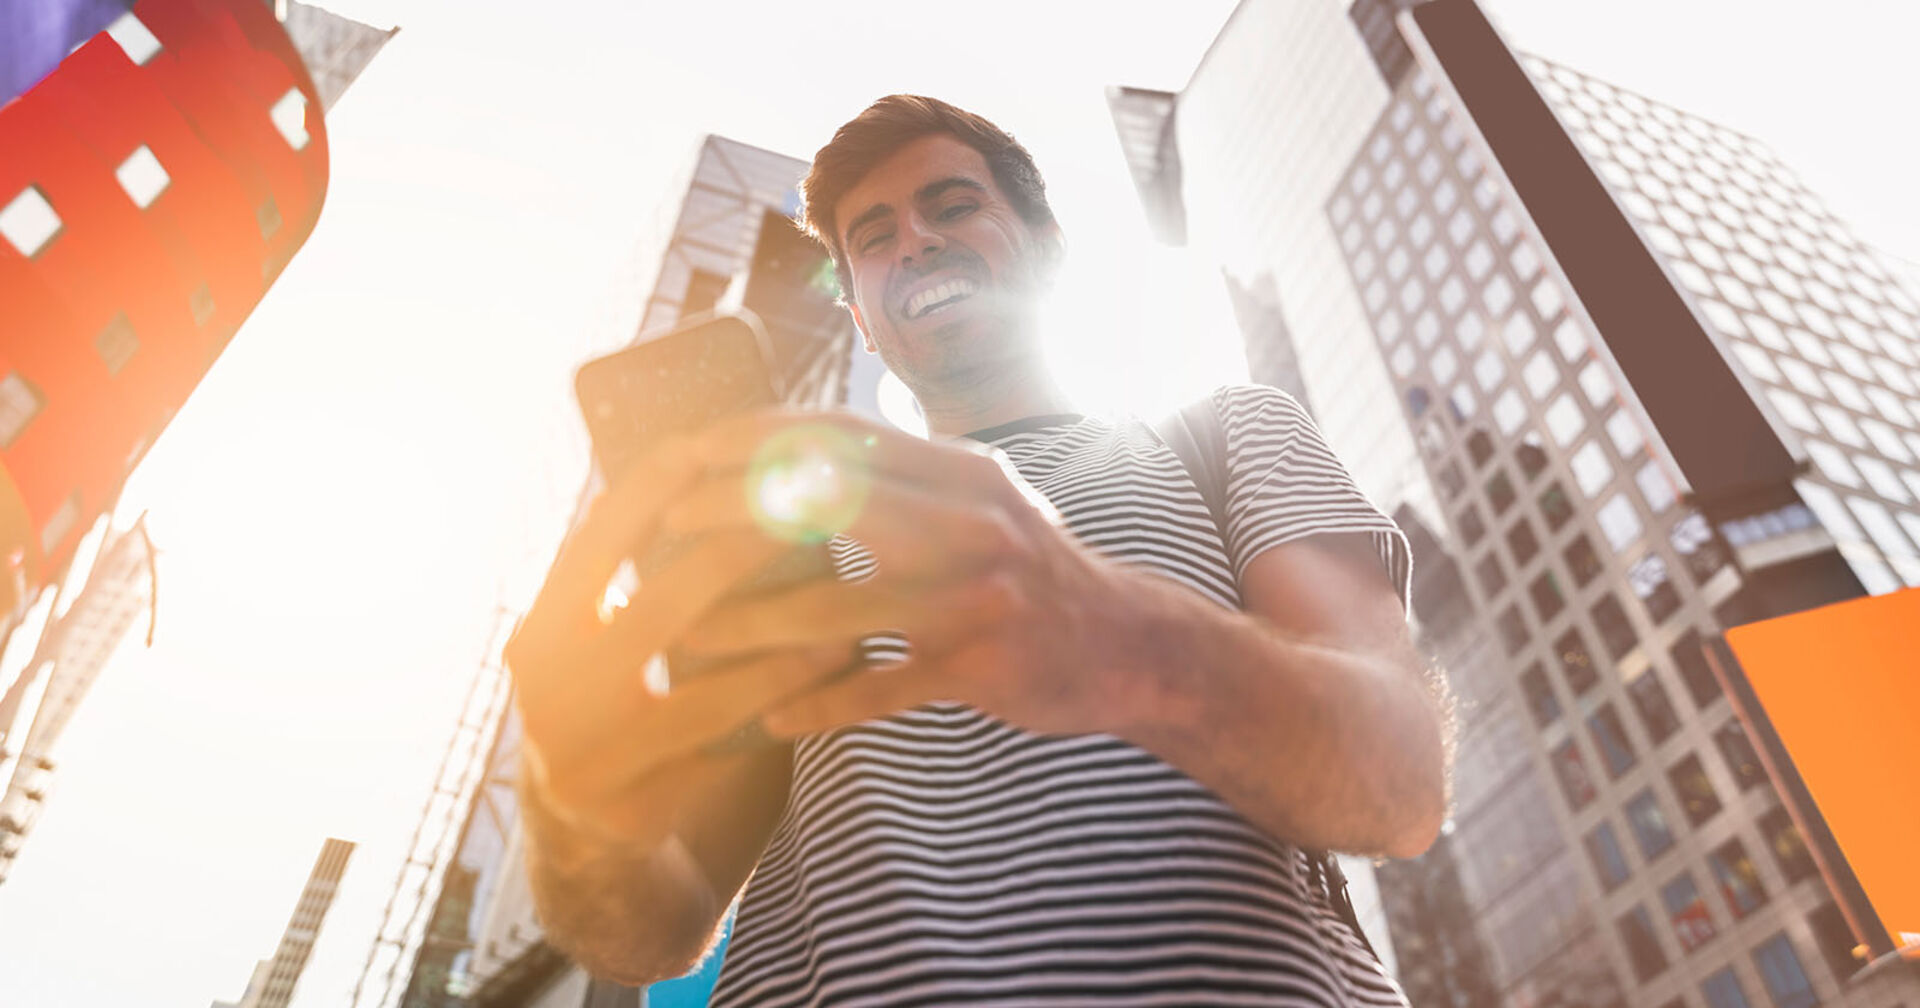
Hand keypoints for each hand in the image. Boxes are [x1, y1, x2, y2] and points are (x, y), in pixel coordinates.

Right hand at [503, 431, 852, 845]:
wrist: (582, 830)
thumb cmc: (611, 703)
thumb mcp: (593, 638)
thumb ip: (627, 575)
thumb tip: (701, 471)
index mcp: (539, 629)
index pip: (595, 544)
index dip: (647, 491)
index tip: (704, 441)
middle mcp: (548, 686)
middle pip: (655, 606)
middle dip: (734, 553)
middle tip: (801, 514)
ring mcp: (583, 746)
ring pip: (696, 681)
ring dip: (778, 635)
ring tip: (840, 602)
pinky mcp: (627, 797)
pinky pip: (721, 738)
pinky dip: (776, 697)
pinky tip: (827, 668)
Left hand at [663, 410, 1164, 741]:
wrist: (1130, 646)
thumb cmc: (1033, 571)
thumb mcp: (983, 499)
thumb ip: (908, 471)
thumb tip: (805, 441)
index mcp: (960, 472)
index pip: (841, 433)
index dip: (756, 436)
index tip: (688, 446)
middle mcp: (969, 522)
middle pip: (827, 500)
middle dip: (732, 510)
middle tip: (663, 528)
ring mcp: (975, 597)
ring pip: (837, 605)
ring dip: (750, 625)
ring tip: (687, 639)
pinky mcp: (978, 668)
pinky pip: (880, 689)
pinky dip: (819, 706)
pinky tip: (770, 720)